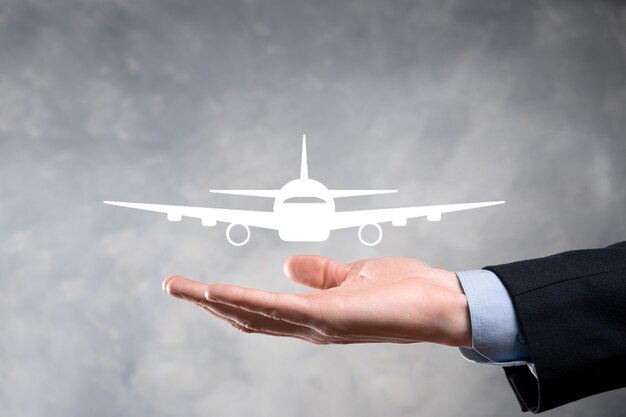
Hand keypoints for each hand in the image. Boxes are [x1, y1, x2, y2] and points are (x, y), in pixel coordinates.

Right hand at [163, 256, 470, 346]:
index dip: (226, 300)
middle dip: (205, 302)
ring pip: (252, 313)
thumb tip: (288, 264)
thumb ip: (320, 273)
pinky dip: (244, 299)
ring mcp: (316, 324)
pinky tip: (218, 290)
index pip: (259, 310)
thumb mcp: (354, 276)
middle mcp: (308, 326)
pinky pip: (278, 308)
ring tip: (180, 287)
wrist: (443, 304)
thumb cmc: (406, 291)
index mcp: (312, 315)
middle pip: (245, 316)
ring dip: (212, 300)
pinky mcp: (329, 316)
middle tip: (172, 286)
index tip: (197, 286)